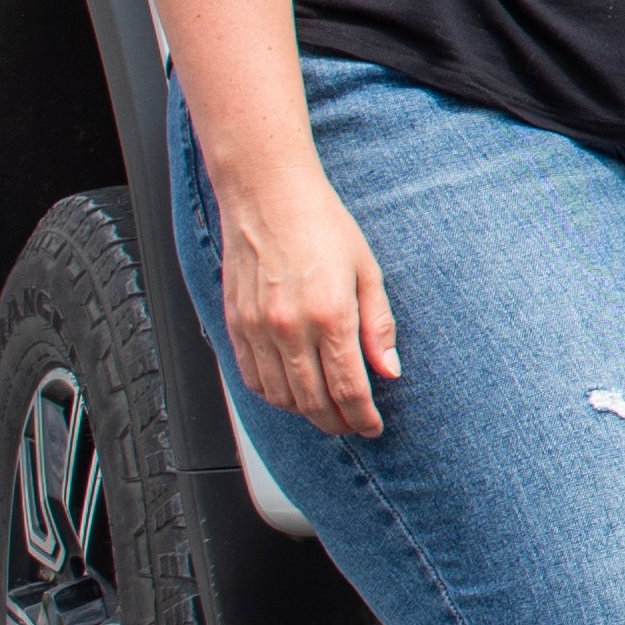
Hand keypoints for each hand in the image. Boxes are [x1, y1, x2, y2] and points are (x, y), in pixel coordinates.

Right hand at [213, 156, 398, 437]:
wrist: (268, 197)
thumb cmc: (322, 226)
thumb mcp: (368, 272)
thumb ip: (379, 326)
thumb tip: (389, 371)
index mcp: (330, 315)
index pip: (349, 388)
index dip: (363, 417)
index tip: (373, 426)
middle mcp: (289, 327)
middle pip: (313, 402)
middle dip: (337, 423)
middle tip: (354, 426)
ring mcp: (257, 329)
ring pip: (280, 397)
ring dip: (306, 414)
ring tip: (327, 413)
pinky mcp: (234, 325)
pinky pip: (251, 379)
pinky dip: (274, 396)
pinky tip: (292, 394)